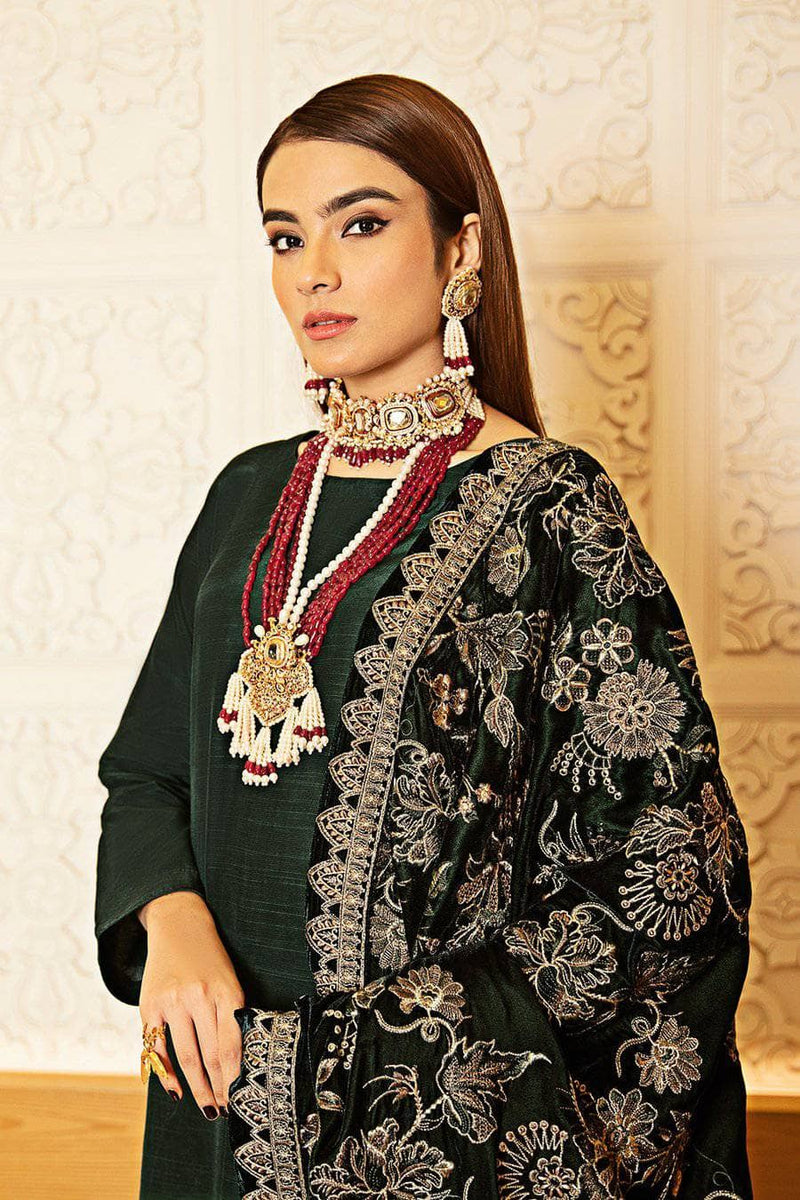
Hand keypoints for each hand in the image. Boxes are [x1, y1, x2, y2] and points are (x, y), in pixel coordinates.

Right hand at [138, 891, 244, 1118]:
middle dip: (218, 1087)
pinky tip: (175, 1090)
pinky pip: (157, 1047)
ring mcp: (173, 1000)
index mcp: (226, 990)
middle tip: (223, 1110)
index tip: (239, 1097)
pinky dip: (166, 1073)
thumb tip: (236, 1061)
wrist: (179, 924)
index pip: (232, 1043)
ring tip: (206, 1106)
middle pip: (210, 1054)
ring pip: (186, 1055)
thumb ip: (232, 1014)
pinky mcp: (150, 1005)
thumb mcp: (230, 979)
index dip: (234, 1075)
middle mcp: (200, 996)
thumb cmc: (210, 959)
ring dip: (197, 1087)